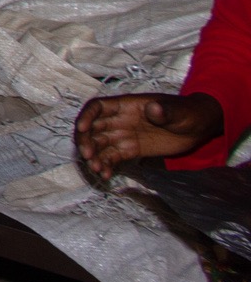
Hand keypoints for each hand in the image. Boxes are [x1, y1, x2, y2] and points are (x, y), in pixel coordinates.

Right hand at [75, 93, 224, 180]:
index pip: (98, 107)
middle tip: (87, 156)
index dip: (86, 116)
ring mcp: (124, 136)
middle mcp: (120, 120)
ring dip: (94, 156)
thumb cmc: (189, 112)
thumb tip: (153, 108)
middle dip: (86, 141)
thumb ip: (165, 110)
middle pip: (93, 128)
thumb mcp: (179, 111)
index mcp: (127, 106)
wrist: (199, 127)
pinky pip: (113, 157)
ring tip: (96, 169)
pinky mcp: (132, 150)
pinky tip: (106, 175)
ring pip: (100, 145)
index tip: (81, 129)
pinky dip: (107, 165)